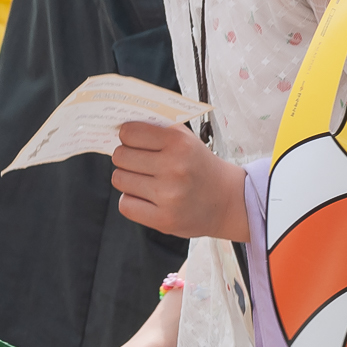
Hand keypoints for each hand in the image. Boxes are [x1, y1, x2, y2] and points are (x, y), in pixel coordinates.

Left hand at [113, 120, 248, 241]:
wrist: (227, 200)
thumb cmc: (199, 166)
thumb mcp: (186, 139)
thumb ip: (156, 129)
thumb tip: (120, 127)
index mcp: (179, 142)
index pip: (129, 132)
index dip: (127, 137)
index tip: (133, 142)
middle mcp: (174, 167)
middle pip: (120, 156)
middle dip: (126, 158)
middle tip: (139, 163)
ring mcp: (168, 195)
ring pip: (119, 180)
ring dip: (128, 180)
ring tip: (146, 181)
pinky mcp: (164, 219)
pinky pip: (125, 205)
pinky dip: (132, 201)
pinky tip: (146, 198)